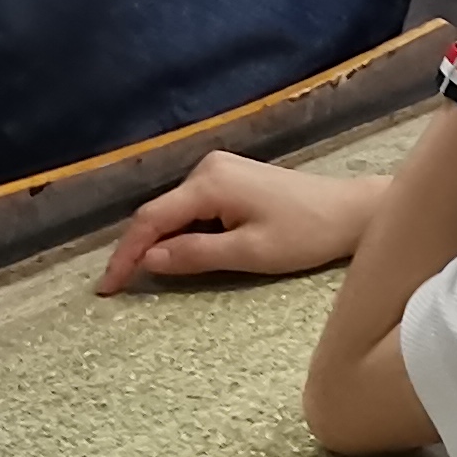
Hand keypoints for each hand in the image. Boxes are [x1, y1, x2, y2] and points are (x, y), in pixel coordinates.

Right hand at [99, 152, 382, 293]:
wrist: (351, 212)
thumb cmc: (306, 234)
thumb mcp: (248, 253)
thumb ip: (195, 255)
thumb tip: (149, 260)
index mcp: (209, 182)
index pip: (151, 221)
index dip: (125, 255)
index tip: (106, 287)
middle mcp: (207, 168)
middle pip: (159, 213)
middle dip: (137, 250)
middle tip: (117, 288)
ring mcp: (219, 170)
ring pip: (175, 211)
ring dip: (161, 242)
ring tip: (142, 277)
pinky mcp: (231, 179)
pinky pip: (194, 208)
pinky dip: (182, 232)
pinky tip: (181, 255)